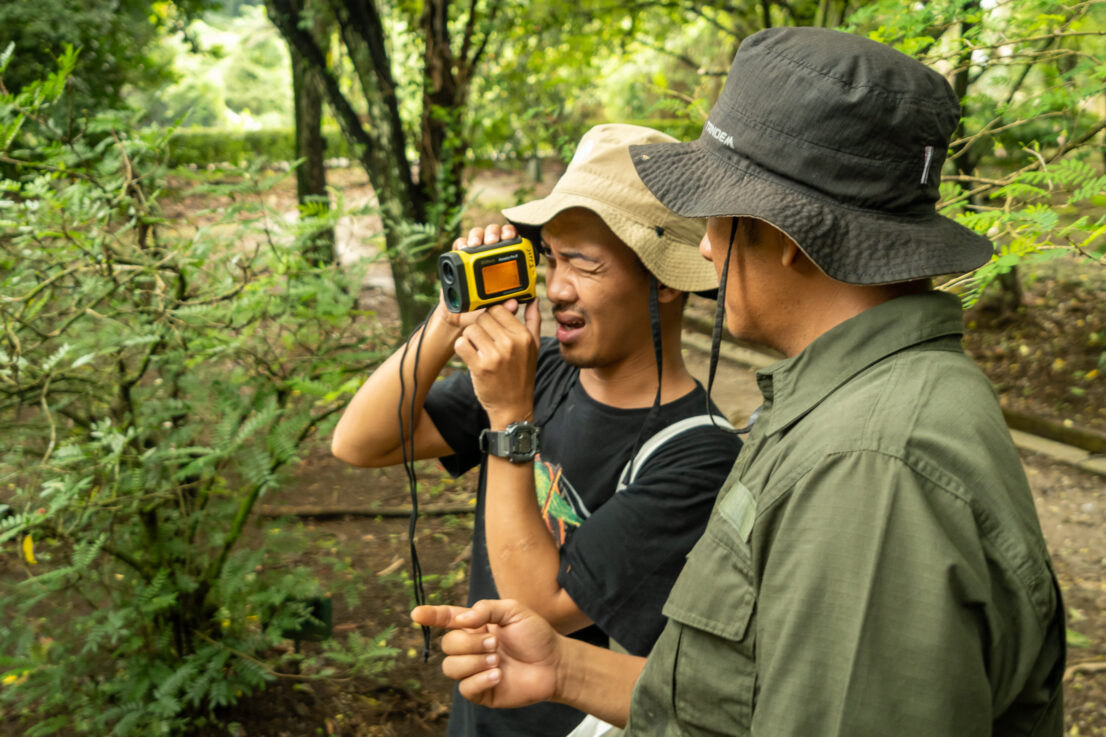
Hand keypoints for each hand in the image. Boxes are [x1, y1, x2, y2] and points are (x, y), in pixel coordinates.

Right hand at [412, 600, 561, 708]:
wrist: (555, 663)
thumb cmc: (536, 635)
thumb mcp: (513, 610)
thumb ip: (486, 609)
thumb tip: (460, 620)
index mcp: (476, 625)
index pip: (446, 619)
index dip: (430, 616)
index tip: (416, 614)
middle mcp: (471, 647)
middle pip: (447, 645)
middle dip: (469, 643)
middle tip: (495, 643)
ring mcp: (474, 670)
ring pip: (450, 667)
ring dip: (474, 662)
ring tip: (497, 659)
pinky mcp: (481, 692)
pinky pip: (464, 688)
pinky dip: (480, 680)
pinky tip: (498, 674)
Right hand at [438, 224, 519, 330]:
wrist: (461, 317)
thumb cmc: (483, 309)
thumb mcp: (497, 309)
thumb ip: (506, 307)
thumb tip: (514, 303)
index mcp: (504, 259)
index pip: (510, 238)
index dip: (510, 233)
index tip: (511, 237)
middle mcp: (489, 253)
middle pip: (493, 232)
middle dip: (494, 232)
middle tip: (493, 242)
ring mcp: (473, 254)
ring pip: (477, 234)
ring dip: (477, 235)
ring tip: (476, 244)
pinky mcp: (458, 259)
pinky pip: (458, 244)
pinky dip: (460, 243)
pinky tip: (463, 248)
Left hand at [453, 299, 540, 428]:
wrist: (513, 407)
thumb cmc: (521, 376)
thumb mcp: (533, 348)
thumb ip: (533, 321)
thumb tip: (533, 299)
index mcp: (523, 336)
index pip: (498, 309)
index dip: (491, 316)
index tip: (490, 326)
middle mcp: (510, 343)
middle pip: (482, 318)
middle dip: (480, 327)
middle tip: (484, 341)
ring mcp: (495, 355)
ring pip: (470, 329)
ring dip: (470, 338)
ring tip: (477, 349)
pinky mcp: (480, 367)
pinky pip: (461, 344)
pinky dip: (461, 349)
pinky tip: (470, 356)